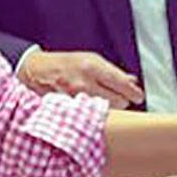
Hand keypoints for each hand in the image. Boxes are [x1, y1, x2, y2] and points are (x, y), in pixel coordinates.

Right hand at [18, 49, 143, 108]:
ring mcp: (76, 98)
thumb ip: (114, 72)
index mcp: (93, 67)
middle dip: (122, 100)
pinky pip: (92, 116)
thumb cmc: (68, 63)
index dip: (134, 93)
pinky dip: (95, 113)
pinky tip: (91, 106)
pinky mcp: (69, 110)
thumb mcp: (92, 60)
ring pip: (107, 111)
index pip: (122, 85)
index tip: (138, 96)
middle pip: (119, 102)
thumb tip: (132, 81)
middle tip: (118, 96)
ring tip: (102, 99)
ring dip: (109, 107)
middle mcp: (85, 83)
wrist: (38, 70)